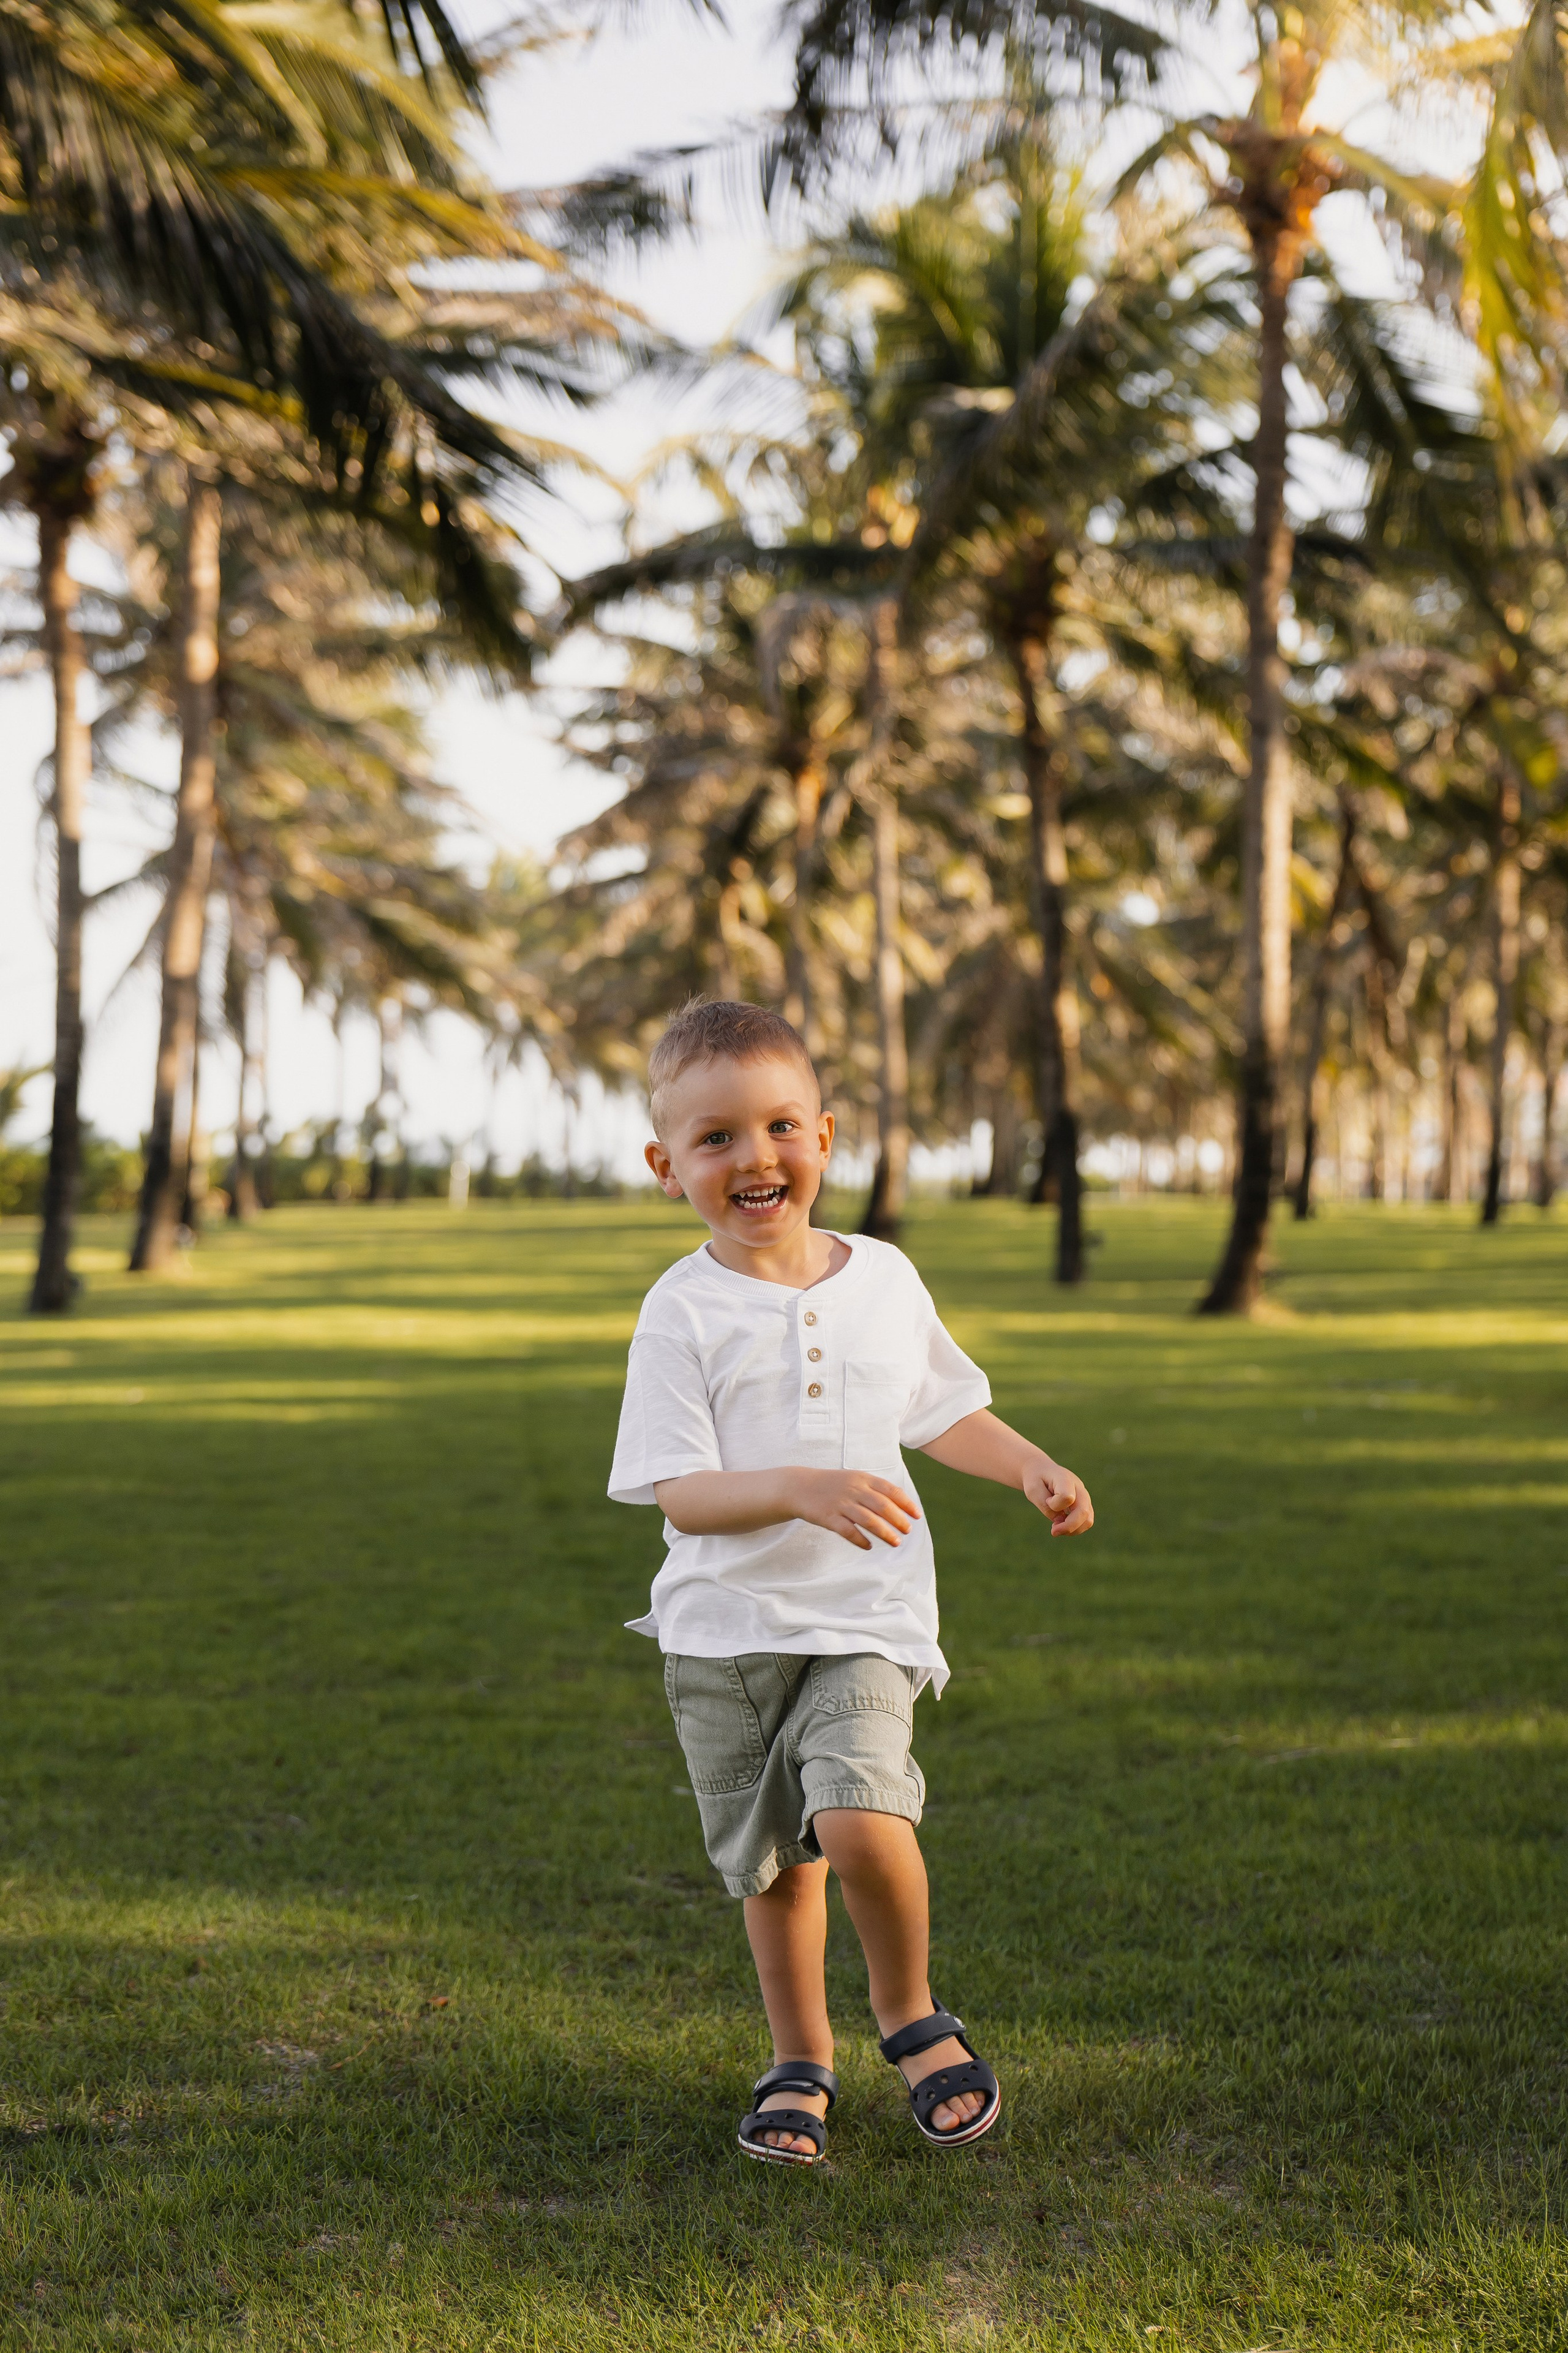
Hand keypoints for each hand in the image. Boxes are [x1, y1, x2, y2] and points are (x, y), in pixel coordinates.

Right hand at [794, 1468, 921, 1550]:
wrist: (800, 1486)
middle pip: (882, 1506)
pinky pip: (848, 1531)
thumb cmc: (832, 1485)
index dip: (906, 1503)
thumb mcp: (854, 1478)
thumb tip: (900, 1503)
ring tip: (896, 1543)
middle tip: (908, 1531)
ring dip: (884, 1532)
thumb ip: (874, 1488)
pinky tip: (868, 1547)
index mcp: (862, 1478)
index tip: (917, 1515)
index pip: (890, 1490)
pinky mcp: (828, 1517)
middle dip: (898, 1520)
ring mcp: (841, 1503)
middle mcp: (854, 1489)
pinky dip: (860, 1540)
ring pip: (868, 1520)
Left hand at [1022, 1455, 1092, 1535]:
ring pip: (1088, 1520)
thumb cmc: (1036, 1479)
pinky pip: (1086, 1522)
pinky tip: (1062, 1526)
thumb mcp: (1032, 1490)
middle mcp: (1079, 1487)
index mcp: (1065, 1478)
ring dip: (1072, 1530)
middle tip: (1053, 1531)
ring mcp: (1084, 1497)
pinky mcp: (1085, 1505)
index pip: (1067, 1497)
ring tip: (1056, 1528)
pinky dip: (1074, 1529)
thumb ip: (1045, 1505)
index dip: (1054, 1505)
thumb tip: (1060, 1520)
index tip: (1046, 1500)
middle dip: (1068, 1527)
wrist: (1042, 1471)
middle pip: (1083, 1511)